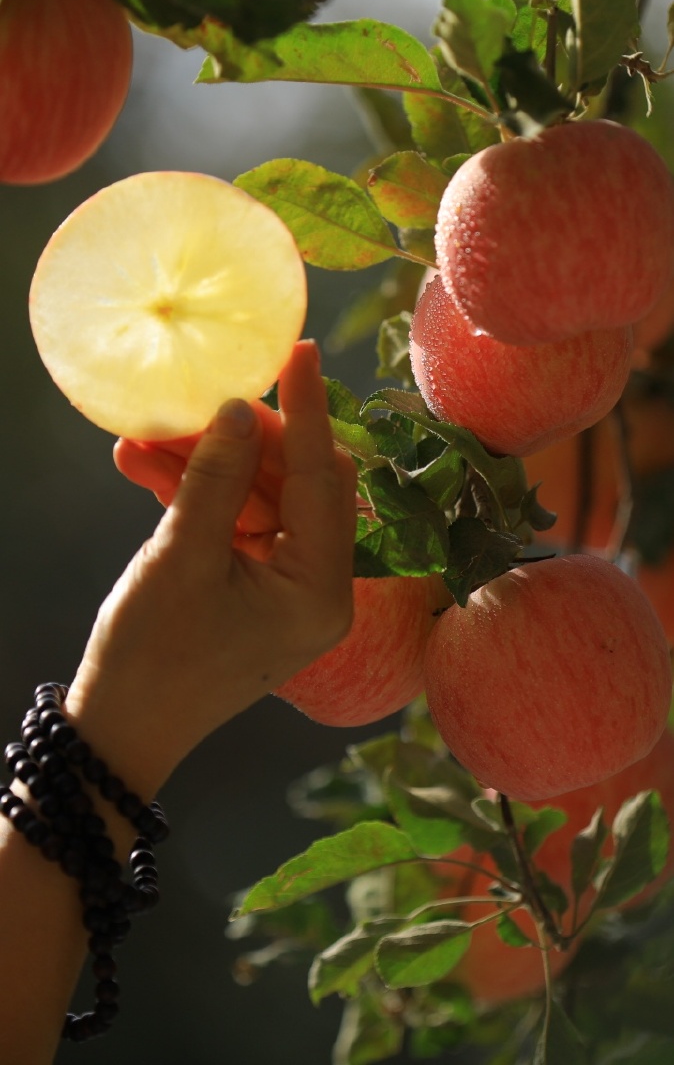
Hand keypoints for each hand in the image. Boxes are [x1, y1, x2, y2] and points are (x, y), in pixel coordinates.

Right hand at [65, 341, 356, 796]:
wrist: (117, 730)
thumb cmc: (152, 658)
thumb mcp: (181, 557)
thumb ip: (216, 478)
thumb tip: (239, 409)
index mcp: (322, 591)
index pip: (325, 479)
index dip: (308, 411)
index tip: (300, 352)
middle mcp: (319, 589)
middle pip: (297, 483)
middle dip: (244, 440)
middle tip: (203, 401)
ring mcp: (287, 588)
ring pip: (259, 498)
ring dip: (207, 465)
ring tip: (149, 436)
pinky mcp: (254, 587)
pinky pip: (235, 523)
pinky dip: (197, 496)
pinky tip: (145, 465)